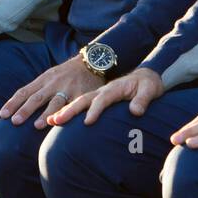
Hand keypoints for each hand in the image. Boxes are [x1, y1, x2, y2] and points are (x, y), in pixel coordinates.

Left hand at [0, 56, 102, 128]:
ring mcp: (68, 88)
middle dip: (25, 110)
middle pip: (37, 97)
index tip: (2, 115)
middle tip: (14, 121)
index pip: (24, 91)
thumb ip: (37, 90)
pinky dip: (68, 114)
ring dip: (46, 114)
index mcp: (43, 79)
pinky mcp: (81, 94)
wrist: (91, 62)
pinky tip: (63, 123)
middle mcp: (53, 83)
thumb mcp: (50, 76)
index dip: (13, 103)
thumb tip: (17, 106)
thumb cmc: (66, 74)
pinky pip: (74, 106)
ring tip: (37, 126)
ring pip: (55, 102)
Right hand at [47, 67, 164, 126]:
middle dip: (68, 110)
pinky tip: (51, 119)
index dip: (94, 110)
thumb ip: (143, 100)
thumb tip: (135, 112)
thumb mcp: (150, 90)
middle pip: (82, 100)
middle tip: (55, 121)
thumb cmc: (147, 85)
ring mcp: (96, 93)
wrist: (144, 76)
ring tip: (48, 121)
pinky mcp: (94, 98)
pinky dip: (63, 109)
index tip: (87, 122)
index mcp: (114, 88)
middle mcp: (101, 90)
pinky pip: (76, 103)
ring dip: (62, 110)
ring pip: (76, 101)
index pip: (102, 99)